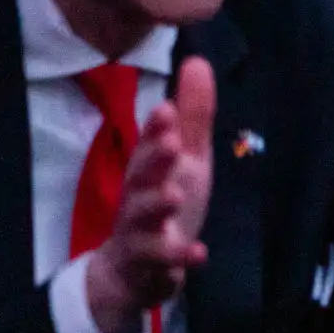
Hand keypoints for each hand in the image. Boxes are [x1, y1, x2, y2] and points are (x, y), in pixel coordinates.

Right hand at [86, 58, 216, 332]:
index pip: (149, 145)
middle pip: (141, 178)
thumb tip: (197, 61)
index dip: (156, 129)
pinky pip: (160, 265)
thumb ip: (192, 117)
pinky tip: (198, 253)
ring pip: (142, 220)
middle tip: (171, 145)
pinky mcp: (147, 268)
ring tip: (173, 196)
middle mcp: (139, 198)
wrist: (135, 271)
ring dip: (157, 206)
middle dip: (154, 161)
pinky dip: (178, 260)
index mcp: (148, 170)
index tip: (166, 110)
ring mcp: (140, 234)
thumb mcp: (186, 160)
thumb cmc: (162, 204)